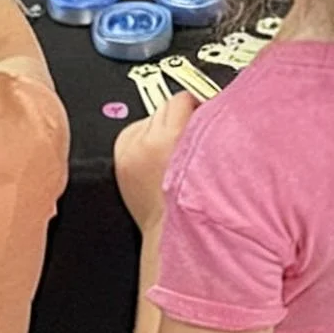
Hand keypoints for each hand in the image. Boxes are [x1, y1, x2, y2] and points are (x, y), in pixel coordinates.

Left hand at [114, 92, 198, 228]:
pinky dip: (145, 137)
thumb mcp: (213, 163)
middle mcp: (149, 140)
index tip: (205, 115)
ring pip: (152, 116)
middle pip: (169, 104)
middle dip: (181, 117)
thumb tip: (210, 107)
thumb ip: (209, 129)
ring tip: (172, 152)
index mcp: (175, 138)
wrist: (167, 234)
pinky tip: (154, 158)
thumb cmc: (192, 209)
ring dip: (162, 127)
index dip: (200, 106)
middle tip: (191, 137)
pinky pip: (136, 129)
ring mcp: (131, 147)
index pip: (186, 98)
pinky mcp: (120, 153)